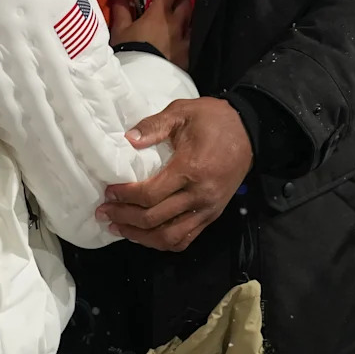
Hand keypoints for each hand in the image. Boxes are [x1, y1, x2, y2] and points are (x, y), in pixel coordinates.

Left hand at [97, 97, 253, 251]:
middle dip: (125, 218)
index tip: (108, 192)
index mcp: (190, 169)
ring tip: (119, 228)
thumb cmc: (214, 119)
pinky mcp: (212, 216)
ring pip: (169, 237)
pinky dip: (162, 242)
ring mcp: (208, 210)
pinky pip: (185, 239)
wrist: (250, 132)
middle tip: (104, 212)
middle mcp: (199, 196)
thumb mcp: (182, 111)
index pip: (151, 194)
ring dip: (141, 237)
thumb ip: (154, 125)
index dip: (125, 196)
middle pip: (155, 219)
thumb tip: (128, 140)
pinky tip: (145, 235)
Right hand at [111, 0, 189, 70]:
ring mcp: (184, 41)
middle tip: (170, 5)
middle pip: (186, 3)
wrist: (141, 81)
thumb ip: (120, 8)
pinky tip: (179, 45)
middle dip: (180, 1)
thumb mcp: (120, 30)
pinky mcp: (187, 57)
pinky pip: (191, 43)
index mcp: (159, 13)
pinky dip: (186, 41)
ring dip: (186, 21)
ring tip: (177, 25)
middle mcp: (176, 24)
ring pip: (192, 23)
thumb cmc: (128, 51)